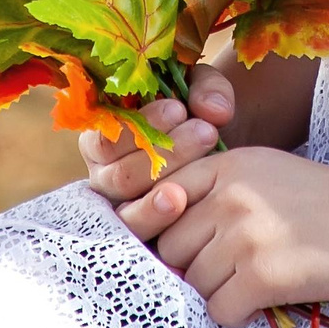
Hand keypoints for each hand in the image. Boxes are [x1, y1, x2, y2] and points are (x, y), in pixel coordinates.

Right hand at [81, 68, 232, 242]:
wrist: (223, 152)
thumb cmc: (198, 115)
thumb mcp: (199, 91)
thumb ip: (206, 89)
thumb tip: (213, 111)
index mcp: (106, 138)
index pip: (105, 138)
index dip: (140, 125)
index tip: (180, 108)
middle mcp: (105, 177)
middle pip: (120, 177)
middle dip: (165, 153)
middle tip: (206, 132)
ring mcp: (121, 211)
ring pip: (128, 210)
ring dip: (165, 187)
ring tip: (197, 174)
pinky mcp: (142, 236)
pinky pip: (141, 238)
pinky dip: (160, 222)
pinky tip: (184, 204)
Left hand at [148, 144, 328, 327]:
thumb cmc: (328, 198)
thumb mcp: (267, 170)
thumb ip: (220, 188)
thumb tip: (174, 232)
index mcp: (227, 166)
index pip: (161, 200)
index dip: (169, 230)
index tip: (191, 246)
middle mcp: (228, 197)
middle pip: (171, 247)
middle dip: (191, 266)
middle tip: (223, 274)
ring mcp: (243, 236)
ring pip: (193, 282)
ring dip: (216, 292)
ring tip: (247, 287)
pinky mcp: (262, 275)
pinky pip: (219, 310)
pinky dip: (235, 314)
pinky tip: (259, 303)